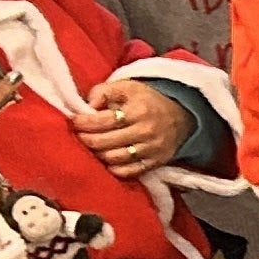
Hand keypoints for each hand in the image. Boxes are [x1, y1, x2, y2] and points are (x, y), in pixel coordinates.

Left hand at [74, 76, 193, 177]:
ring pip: (114, 158)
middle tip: (80, 134)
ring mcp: (151, 149)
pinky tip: (107, 159)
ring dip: (98, 153)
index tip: (75, 121)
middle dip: (86, 139)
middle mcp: (145, 131)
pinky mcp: (155, 162)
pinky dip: (114, 168)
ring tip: (93, 146)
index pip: (103, 121)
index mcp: (138, 110)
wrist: (183, 114)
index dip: (83, 122)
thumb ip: (104, 91)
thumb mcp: (129, 86)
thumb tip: (87, 105)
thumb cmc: (149, 99)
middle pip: (105, 142)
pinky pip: (128, 172)